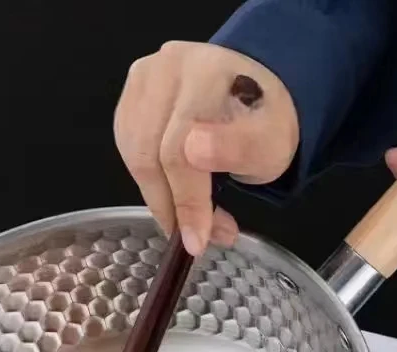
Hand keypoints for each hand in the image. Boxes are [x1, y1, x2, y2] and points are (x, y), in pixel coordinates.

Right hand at [114, 41, 298, 254]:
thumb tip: (193, 151)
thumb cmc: (263, 125)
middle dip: (170, 205)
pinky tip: (171, 189)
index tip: (196, 241)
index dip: (186, 201)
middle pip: (150, 154)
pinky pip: (127, 148)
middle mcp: (168, 66)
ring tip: (185, 216)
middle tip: (192, 236)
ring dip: (157, 195)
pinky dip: (147, 179)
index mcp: (208, 73)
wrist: (254, 95)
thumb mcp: (270, 146)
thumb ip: (239, 151)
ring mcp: (144, 77)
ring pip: (133, 154)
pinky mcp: (130, 95)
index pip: (180, 149)